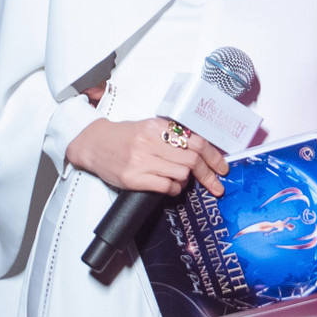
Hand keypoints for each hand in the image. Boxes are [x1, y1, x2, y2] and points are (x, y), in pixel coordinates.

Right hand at [65, 116, 229, 197]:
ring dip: (186, 180)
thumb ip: (173, 135)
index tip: (222, 167)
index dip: (213, 156)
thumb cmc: (124, 136)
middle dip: (207, 174)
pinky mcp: (133, 178)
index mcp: (158, 127)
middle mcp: (150, 142)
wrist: (94, 144)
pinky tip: (171, 186)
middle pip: (192, 160)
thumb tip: (202, 149)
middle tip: (215, 183)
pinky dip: (174, 189)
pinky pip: (166, 187)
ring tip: (181, 179)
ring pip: (181, 174)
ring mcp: (141, 161)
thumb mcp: (150, 128)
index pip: (196, 141)